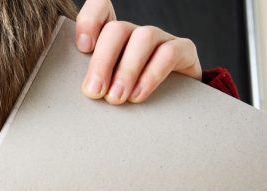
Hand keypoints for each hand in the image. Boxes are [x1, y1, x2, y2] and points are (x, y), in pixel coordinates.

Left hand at [74, 0, 201, 104]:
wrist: (168, 105)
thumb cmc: (125, 96)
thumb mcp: (104, 88)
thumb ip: (92, 81)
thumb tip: (85, 90)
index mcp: (109, 37)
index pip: (99, 9)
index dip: (89, 21)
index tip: (83, 47)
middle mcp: (133, 32)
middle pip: (116, 29)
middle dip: (103, 62)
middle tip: (95, 91)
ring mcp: (158, 38)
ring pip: (144, 37)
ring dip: (127, 70)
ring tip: (116, 97)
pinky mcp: (183, 49)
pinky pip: (169, 53)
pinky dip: (152, 75)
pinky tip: (138, 94)